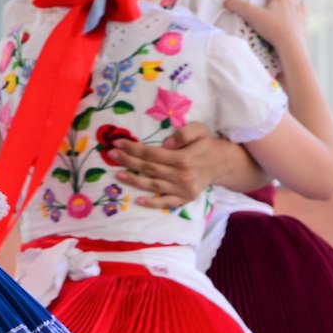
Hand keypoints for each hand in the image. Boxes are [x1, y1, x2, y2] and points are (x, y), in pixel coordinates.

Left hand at [110, 122, 230, 207]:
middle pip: (149, 168)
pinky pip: (166, 202)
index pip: (152, 153)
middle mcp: (182, 175)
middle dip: (128, 161)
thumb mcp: (200, 130)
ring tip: (117, 174)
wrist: (221, 164)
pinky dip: (152, 202)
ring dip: (133, 181)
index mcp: (184, 158)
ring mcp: (183, 189)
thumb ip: (184, 133)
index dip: (133, 149)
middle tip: (111, 155)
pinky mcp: (185, 198)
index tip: (117, 143)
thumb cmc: (206, 144)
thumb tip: (166, 143)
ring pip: (153, 185)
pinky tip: (138, 200)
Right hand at [224, 0, 305, 52]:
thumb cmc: (273, 29)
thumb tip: (227, 1)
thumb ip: (239, 6)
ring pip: (299, 2)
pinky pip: (301, 17)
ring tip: (283, 6)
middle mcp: (294, 3)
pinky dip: (296, 16)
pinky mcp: (303, 26)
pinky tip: (290, 21)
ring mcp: (300, 15)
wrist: (292, 46)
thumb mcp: (253, 16)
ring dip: (292, 1)